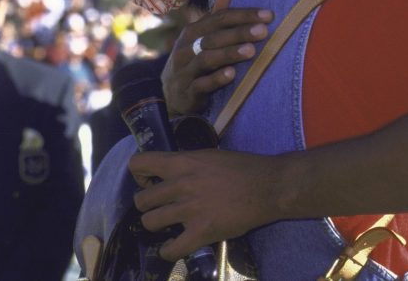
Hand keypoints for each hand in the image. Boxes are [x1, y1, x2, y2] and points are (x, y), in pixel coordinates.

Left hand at [130, 149, 282, 260]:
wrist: (268, 186)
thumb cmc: (244, 167)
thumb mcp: (210, 156)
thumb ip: (188, 165)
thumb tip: (172, 173)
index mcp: (183, 163)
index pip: (139, 164)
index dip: (140, 174)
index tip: (150, 181)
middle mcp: (180, 185)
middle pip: (141, 200)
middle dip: (149, 205)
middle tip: (163, 206)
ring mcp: (189, 210)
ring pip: (150, 222)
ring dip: (157, 225)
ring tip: (170, 225)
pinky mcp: (200, 232)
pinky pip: (170, 249)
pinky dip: (169, 250)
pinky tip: (176, 245)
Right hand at [161, 0, 271, 114]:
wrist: (171, 96)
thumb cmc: (193, 61)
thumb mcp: (200, 39)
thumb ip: (215, 18)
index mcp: (192, 32)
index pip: (220, 18)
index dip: (244, 15)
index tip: (268, 15)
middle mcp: (186, 48)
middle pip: (214, 37)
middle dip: (239, 32)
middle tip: (263, 31)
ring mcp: (185, 70)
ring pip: (206, 59)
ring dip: (229, 53)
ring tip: (251, 51)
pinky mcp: (187, 92)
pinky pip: (201, 84)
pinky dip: (216, 79)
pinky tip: (232, 74)